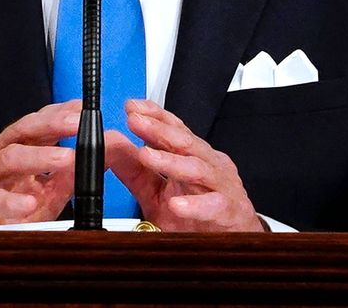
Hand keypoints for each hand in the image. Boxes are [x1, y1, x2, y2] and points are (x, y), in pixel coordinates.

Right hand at [0, 100, 78, 228]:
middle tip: (78, 124)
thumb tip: (96, 163)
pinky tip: (27, 203)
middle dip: (53, 124)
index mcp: (13, 147)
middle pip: (24, 130)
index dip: (62, 113)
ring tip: (65, 159)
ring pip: (9, 157)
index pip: (39, 122)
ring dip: (39, 157)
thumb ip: (64, 178)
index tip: (85, 109)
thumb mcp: (37, 191)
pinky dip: (11, 202)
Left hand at [106, 99, 263, 230]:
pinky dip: (194, 204)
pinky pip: (213, 205)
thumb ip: (136, 174)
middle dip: (158, 129)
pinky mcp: (229, 210)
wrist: (234, 240)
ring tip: (146, 155)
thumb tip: (113, 150)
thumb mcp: (158, 194)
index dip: (154, 115)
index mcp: (192, 157)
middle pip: (184, 141)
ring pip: (197, 168)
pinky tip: (177, 204)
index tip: (131, 107)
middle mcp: (208, 165)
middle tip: (135, 121)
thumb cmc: (198, 217)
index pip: (174, 128)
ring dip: (170, 161)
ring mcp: (221, 186)